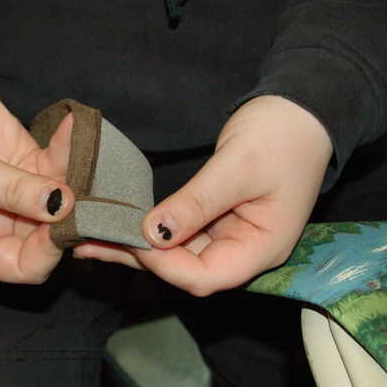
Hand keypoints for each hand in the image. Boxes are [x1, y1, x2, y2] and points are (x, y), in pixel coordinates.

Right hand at [0, 88, 74, 282]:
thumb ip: (12, 191)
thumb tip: (61, 204)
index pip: (23, 266)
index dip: (47, 252)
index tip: (62, 222)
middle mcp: (3, 226)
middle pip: (50, 237)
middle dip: (71, 218)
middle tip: (89, 193)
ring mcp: (23, 198)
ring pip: (63, 202)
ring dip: (78, 181)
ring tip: (86, 155)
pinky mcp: (34, 168)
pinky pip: (61, 166)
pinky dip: (70, 149)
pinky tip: (74, 128)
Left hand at [74, 96, 332, 295]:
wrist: (298, 111)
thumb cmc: (282, 136)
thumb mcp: (238, 168)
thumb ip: (197, 203)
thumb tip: (153, 233)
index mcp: (262, 248)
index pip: (207, 275)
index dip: (166, 265)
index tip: (131, 239)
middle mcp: (243, 250)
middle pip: (185, 271)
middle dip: (139, 259)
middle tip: (88, 243)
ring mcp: (227, 236)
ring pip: (176, 254)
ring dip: (135, 247)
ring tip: (88, 238)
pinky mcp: (213, 221)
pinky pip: (177, 233)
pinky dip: (148, 230)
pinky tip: (117, 225)